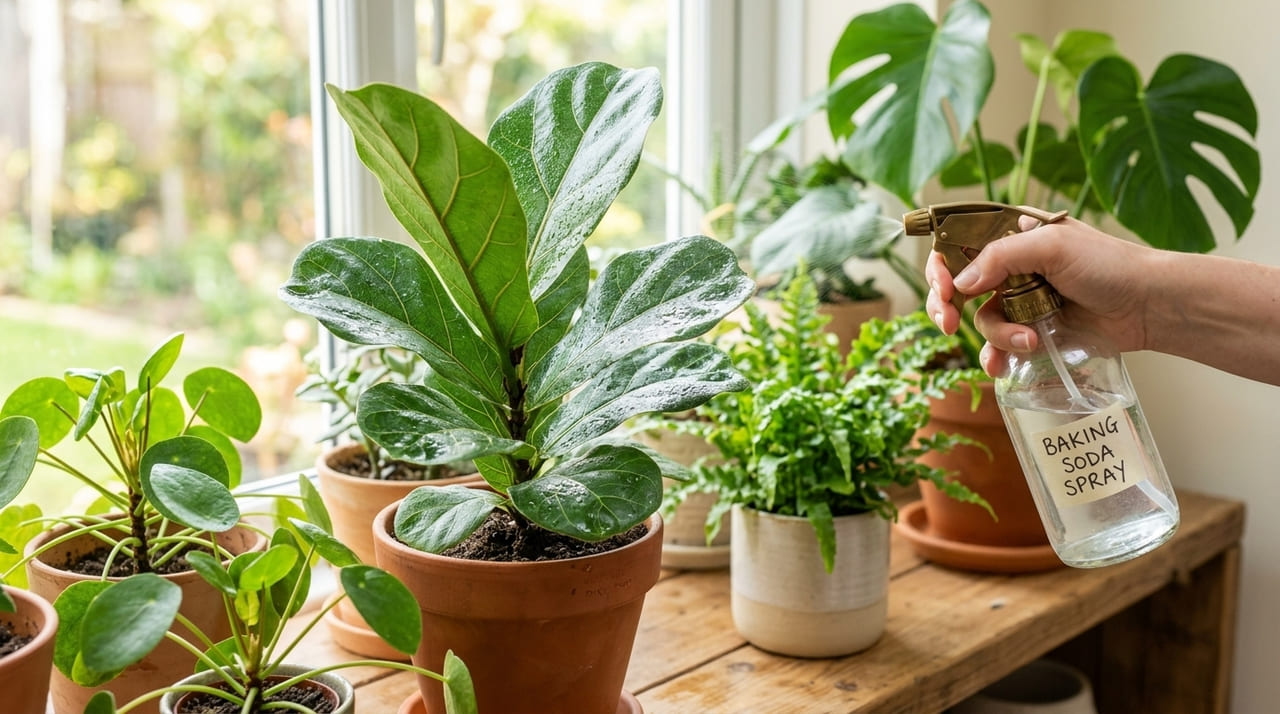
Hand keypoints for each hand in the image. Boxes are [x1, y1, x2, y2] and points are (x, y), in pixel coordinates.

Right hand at [925, 215, 1153, 375]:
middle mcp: (1010, 269)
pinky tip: (1004, 364)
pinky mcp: (1032, 333)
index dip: (941, 267)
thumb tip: (960, 285)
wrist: (1148, 306)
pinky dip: (997, 357)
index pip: (957, 245)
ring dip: (996, 335)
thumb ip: (1001, 257)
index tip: (946, 289)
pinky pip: (998, 348)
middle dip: (946, 307)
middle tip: (950, 323)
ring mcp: (1020, 303)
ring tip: (1029, 341)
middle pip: (956, 287)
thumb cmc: (1109, 265)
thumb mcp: (1053, 246)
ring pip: (980, 322)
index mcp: (1012, 238)